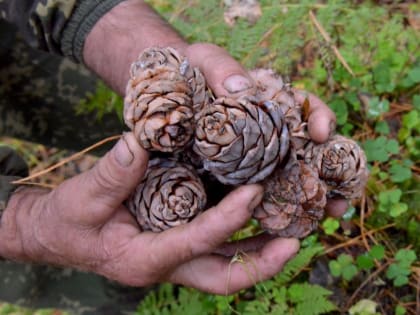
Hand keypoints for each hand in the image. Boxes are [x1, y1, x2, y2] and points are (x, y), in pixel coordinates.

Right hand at [0, 132, 298, 293]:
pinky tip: (261, 215)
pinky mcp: (177, 244)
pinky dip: (241, 236)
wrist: (58, 233)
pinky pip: (216, 248)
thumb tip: (138, 143)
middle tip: (295, 241)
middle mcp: (165, 265)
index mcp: (142, 258)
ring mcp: (174, 258)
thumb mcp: (82, 197)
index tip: (254, 193)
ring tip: (293, 230)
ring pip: (225, 265)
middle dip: (261, 264)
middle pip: (222, 277)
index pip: (194, 243)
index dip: (226, 220)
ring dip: (260, 253)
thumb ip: (111, 175)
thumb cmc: (69, 219)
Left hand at [184, 43, 347, 217]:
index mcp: (267, 102)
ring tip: (325, 219)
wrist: (159, 96)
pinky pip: (254, 199)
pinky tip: (282, 230)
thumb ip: (221, 68)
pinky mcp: (228, 182)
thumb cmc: (188, 73)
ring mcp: (248, 161)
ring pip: (285, 182)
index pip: (303, 108)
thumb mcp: (204, 61)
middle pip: (304, 153)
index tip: (320, 132)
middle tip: (341, 198)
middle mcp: (265, 134)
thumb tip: (240, 88)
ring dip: (307, 203)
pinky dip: (270, 213)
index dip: (318, 118)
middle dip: (326, 177)